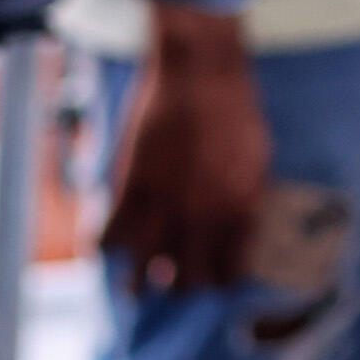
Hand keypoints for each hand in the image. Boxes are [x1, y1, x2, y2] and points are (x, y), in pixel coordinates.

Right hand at [102, 7, 268, 292]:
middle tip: (170, 279)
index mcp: (241, 211)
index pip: (228, 274)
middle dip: (178, 286)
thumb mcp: (256, 158)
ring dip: (137, 284)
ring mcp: (165, 206)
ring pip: (143, 275)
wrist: (201, 72)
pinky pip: (108, 239)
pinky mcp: (131, 188)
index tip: (208, 275)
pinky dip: (102, 246)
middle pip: (185, 284)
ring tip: (134, 287)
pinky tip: (104, 243)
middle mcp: (204, 218)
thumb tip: (240, 229)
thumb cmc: (234, 109)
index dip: (217, 281)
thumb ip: (245, 199)